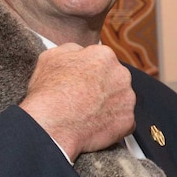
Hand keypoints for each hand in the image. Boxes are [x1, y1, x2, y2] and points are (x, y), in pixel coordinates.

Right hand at [20, 44, 135, 160]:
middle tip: (85, 99)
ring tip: (88, 115)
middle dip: (103, 88)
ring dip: (109, 106)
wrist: (51, 126)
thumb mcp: (51, 57)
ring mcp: (127, 99)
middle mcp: (121, 74)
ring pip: (120, 101)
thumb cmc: (48, 93)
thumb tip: (80, 52)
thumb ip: (72, 50)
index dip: (90, 73)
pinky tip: (95, 126)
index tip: (81, 83)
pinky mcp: (128, 121)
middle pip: (115, 80)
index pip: (102, 61)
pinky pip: (123, 122)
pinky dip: (112, 125)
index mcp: (104, 55)